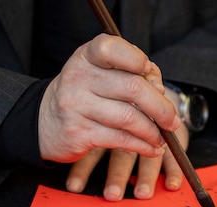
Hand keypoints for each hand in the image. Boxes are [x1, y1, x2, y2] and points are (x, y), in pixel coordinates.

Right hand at [37, 34, 180, 165]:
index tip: (151, 75)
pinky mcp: (79, 133)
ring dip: (153, 131)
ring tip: (162, 137)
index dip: (137, 60)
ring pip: (129, 118)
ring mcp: (76, 105)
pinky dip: (142, 146)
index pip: (112, 48)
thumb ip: (132, 74)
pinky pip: (120, 140)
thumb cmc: (85, 95)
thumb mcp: (101, 75)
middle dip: (161, 107)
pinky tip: (151, 149)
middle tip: (172, 121)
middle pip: (132, 88)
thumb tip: (159, 89)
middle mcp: (78, 77)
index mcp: (87, 56)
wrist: (44, 122)